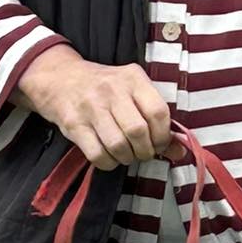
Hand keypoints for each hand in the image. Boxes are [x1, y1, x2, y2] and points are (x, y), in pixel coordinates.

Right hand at [14, 43, 176, 169]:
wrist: (60, 79)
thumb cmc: (105, 89)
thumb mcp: (133, 93)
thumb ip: (157, 120)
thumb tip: (180, 151)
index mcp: (133, 79)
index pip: (158, 112)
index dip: (163, 136)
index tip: (158, 143)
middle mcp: (112, 90)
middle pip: (138, 132)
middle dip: (145, 151)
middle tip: (142, 152)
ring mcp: (91, 107)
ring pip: (118, 146)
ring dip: (127, 158)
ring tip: (126, 154)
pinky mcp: (74, 124)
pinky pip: (98, 155)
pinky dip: (108, 163)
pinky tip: (109, 156)